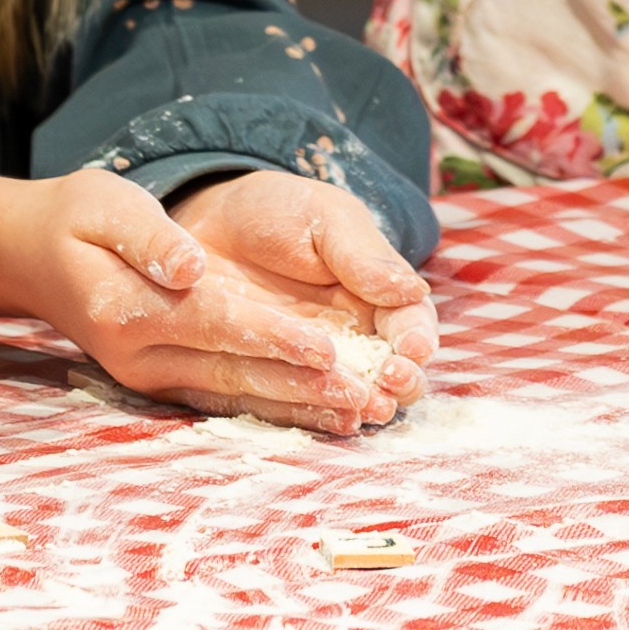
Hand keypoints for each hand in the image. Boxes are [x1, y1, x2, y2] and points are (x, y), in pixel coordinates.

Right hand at [0, 168, 413, 435]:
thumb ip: (147, 235)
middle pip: (231, 370)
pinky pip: (223, 398)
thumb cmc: (72, 219)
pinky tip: (318, 414)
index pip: (210, 321)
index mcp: (125, 307)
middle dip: (300, 384)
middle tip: (365, 392)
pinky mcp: (160, 383)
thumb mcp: (101, 203)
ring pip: (233, 394)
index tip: (324, 345)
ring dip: (296, 405)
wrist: (29, 256)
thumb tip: (189, 263)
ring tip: (358, 410)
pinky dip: (272, 407)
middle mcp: (138, 354)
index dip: (268, 334)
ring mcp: (148, 376)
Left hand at [168, 172, 439, 396]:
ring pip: (351, 395)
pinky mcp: (274, 378)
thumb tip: (412, 289)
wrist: (210, 222)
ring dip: (364, 404)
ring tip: (366, 407)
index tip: (413, 349)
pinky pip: (298, 402)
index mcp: (378, 296)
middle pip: (392, 373)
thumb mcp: (323, 216)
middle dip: (400, 383)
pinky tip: (329, 418)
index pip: (411, 326)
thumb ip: (362, 254)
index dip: (417, 341)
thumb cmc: (277, 212)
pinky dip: (315, 413)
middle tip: (391, 384)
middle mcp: (355, 339)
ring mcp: (315, 364)